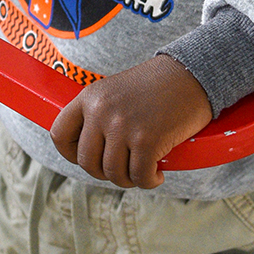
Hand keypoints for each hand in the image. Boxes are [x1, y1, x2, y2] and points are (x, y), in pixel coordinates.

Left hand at [50, 54, 213, 189]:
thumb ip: (99, 116)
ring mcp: (123, 126)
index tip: (89, 158)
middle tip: (123, 168)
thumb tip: (88, 154)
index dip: (70, 154)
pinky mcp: (147, 140)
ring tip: (142, 171)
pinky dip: (149, 181)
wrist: (193, 72)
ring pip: (113, 173)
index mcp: (90, 98)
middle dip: (104, 173)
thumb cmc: (158, 85)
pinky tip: (157, 174)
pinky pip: (139, 176)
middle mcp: (102, 111)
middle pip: (87, 162)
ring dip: (129, 179)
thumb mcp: (117, 92)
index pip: (60, 134)